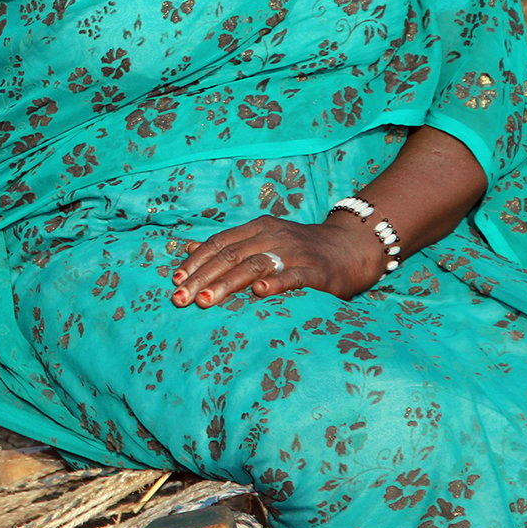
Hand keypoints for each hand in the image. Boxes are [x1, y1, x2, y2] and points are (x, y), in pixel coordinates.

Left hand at [170, 213, 384, 306]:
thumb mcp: (261, 240)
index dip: (195, 261)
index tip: (174, 280)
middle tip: (180, 298)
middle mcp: (273, 236)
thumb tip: (186, 248)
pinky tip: (258, 293)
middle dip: (202, 278)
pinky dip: (275, 283)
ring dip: (227, 283)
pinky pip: (293, 276)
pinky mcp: (317, 270)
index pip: (219, 243)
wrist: (352, 247)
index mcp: (257, 228)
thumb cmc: (299, 249)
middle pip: (230, 256)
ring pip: (255, 265)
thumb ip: (227, 245)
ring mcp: (295, 252)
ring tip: (205, 299)